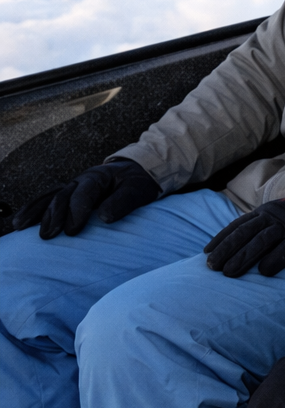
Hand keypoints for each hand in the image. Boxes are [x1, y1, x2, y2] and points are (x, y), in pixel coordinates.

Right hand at [12, 158, 160, 238]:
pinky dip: (35, 209)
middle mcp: (81, 180)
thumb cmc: (139, 182)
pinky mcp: (70, 195)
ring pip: (50, 197)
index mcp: (98, 177)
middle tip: (48, 235)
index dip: (76, 211)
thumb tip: (104, 218)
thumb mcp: (138, 190)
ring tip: (22, 227)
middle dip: (54, 216)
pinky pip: (49, 200)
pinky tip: (21, 221)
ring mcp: (74, 187)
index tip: (73, 230)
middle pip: (62, 196)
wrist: (139, 172)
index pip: (83, 193)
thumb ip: (123, 202)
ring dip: (36, 212)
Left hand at [204, 193, 284, 276]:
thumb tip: (236, 247)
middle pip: (245, 233)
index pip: (237, 225)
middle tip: (212, 267)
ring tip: (229, 273)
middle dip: (226, 250)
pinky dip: (274, 261)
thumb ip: (259, 228)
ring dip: (243, 257)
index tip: (206, 253)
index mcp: (264, 212)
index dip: (221, 239)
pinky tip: (263, 273)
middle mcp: (273, 217)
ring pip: (261, 240)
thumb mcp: (276, 218)